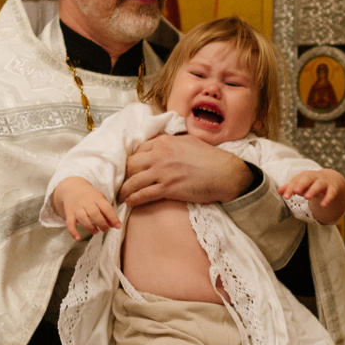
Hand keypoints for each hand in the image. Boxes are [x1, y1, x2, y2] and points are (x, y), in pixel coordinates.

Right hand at [54, 177, 119, 238]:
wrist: (72, 188)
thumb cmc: (90, 196)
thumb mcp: (101, 199)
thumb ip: (107, 212)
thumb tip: (114, 225)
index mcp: (97, 198)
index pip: (106, 208)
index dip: (113, 218)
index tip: (118, 226)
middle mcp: (87, 203)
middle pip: (94, 214)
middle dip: (102, 224)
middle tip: (106, 230)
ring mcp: (77, 208)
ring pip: (83, 218)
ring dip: (90, 227)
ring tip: (96, 231)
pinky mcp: (69, 213)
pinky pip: (70, 223)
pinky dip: (73, 232)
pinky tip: (77, 238)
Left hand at [118, 134, 251, 206]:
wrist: (226, 174)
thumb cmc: (210, 158)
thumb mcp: (188, 141)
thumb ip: (172, 142)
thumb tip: (162, 144)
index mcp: (164, 141)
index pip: (138, 150)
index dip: (130, 161)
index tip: (127, 169)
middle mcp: (160, 154)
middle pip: (131, 164)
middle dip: (123, 175)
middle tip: (119, 183)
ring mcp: (163, 171)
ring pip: (133, 181)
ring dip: (124, 190)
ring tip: (120, 196)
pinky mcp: (168, 188)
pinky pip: (143, 194)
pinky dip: (133, 199)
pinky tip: (129, 203)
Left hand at [280, 169, 344, 223]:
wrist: (332, 180)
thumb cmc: (312, 183)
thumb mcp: (302, 184)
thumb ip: (291, 188)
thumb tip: (278, 191)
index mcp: (305, 176)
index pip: (296, 181)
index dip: (290, 188)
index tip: (286, 196)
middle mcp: (314, 177)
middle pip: (308, 179)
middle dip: (302, 184)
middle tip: (296, 191)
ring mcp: (324, 182)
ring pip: (319, 185)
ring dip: (313, 190)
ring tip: (307, 197)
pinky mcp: (333, 188)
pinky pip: (331, 193)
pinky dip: (328, 198)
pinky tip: (323, 205)